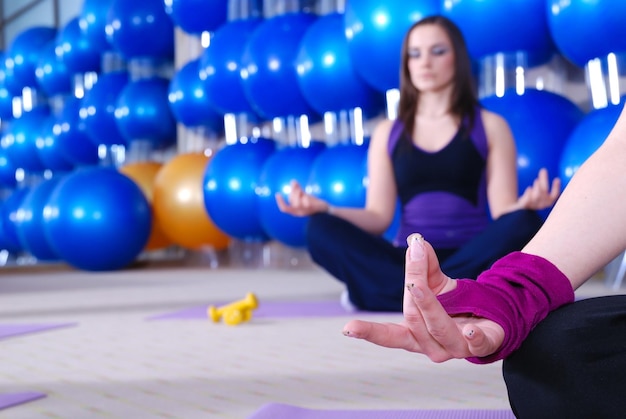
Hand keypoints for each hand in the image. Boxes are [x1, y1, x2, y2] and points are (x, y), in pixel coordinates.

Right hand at [275, 180, 328, 216]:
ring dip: (298, 194)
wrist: (325, 208)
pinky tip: (306, 195)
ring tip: (301, 190)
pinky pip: (306, 202)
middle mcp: (300, 213)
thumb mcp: (303, 196)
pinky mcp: (312, 208)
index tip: (277, 194)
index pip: (284, 208)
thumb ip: (297, 189)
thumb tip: (293, 181)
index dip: (280, 202)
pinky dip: (304, 197)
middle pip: (291, 202)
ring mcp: (306, 211)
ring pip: (297, 203)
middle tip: (296, 186)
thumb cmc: (312, 202)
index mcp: (295, 212)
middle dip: (292, 192)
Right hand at [342, 234, 504, 361]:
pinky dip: (473, 338)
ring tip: (419, 285)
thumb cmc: (454, 303)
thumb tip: (416, 242)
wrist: (491, 314)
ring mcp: (456, 348)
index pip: (389, 335)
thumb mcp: (435, 283)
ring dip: (429, 306)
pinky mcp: (483, 344)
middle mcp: (432, 346)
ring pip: (438, 328)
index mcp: (415, 334)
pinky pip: (476, 344)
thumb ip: (423, 266)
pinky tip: (470, 329)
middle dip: (412, 291)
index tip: (347, 329)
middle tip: (413, 258)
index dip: (368, 332)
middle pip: (415, 320)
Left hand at [517, 168, 560, 210]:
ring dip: (538, 187)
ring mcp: (532, 206)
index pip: (554, 196)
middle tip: (543, 170)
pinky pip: (527, 202)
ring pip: (537, 196)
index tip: (557, 179)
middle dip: (544, 180)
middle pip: (544, 192)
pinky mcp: (523, 206)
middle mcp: (541, 205)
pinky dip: (528, 195)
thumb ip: (541, 182)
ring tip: (536, 180)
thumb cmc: (530, 199)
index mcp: (547, 202)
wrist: (516, 210)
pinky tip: (529, 188)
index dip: (556, 188)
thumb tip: (543, 169)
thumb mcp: (537, 191)